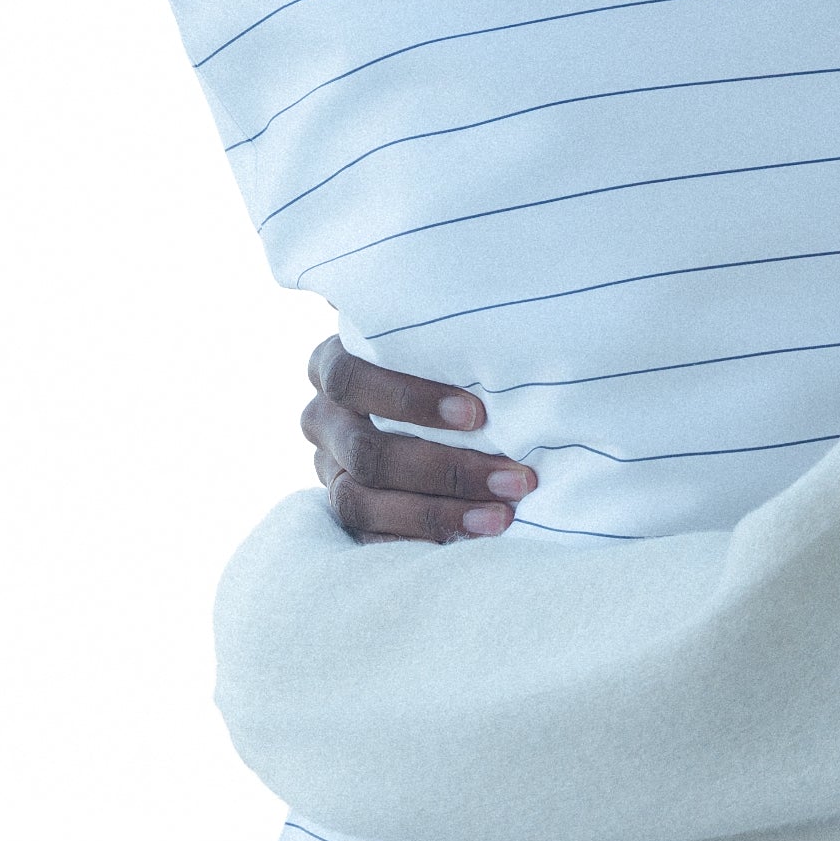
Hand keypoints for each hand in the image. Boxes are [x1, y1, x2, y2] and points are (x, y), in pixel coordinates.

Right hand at [300, 337, 538, 543]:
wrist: (428, 408)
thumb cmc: (447, 361)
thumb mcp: (439, 336)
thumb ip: (444, 326)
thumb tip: (486, 296)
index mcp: (334, 364)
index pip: (352, 378)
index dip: (410, 399)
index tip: (478, 413)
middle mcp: (323, 418)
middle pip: (367, 452)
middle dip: (446, 470)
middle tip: (516, 479)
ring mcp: (327, 469)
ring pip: (362, 502)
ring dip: (438, 515)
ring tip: (502, 519)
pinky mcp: (344, 511)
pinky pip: (367, 540)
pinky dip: (419, 544)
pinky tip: (472, 544)